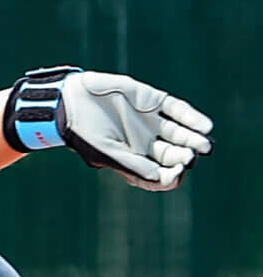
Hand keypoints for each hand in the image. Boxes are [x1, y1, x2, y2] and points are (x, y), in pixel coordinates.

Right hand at [9, 67, 213, 190]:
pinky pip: (179, 110)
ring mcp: (151, 121)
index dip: (172, 176)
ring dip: (194, 140)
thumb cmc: (83, 131)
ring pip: (180, 133)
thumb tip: (161, 176)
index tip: (177, 172)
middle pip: (173, 154)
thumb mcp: (106, 152)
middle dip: (185, 157)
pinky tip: (205, 127)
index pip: (160, 174)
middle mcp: (145, 142)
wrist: (70, 100)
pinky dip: (193, 118)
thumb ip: (132, 164)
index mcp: (133, 160)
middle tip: (190, 156)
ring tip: (205, 145)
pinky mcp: (154, 101)